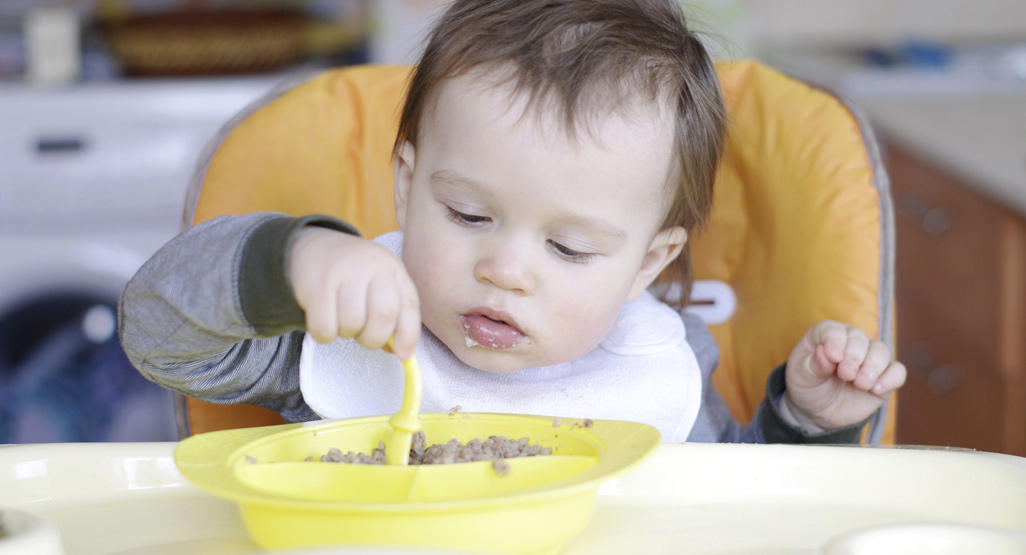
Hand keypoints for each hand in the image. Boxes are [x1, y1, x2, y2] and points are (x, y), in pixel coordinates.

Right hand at [288, 227, 419, 359]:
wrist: (314, 248)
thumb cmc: (354, 277)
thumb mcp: (381, 285)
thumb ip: (394, 316)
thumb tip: (401, 353)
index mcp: (392, 268)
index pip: (409, 305)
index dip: (408, 336)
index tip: (402, 354)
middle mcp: (371, 266)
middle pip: (383, 315)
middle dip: (374, 338)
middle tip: (363, 335)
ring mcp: (343, 272)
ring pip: (352, 324)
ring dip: (347, 333)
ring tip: (342, 320)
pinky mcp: (316, 284)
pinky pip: (324, 327)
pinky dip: (324, 334)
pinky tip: (324, 320)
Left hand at [784, 320, 905, 430]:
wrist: (818, 410)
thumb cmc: (808, 386)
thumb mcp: (801, 376)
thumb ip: (813, 364)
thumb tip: (826, 352)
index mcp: (826, 335)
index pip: (834, 331)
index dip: (836, 342)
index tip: (834, 358)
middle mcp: (850, 341)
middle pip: (860, 340)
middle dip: (854, 358)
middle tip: (845, 375)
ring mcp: (869, 357)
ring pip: (881, 352)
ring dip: (872, 367)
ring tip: (860, 384)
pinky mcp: (883, 376)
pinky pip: (897, 371)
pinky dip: (890, 379)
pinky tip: (875, 389)